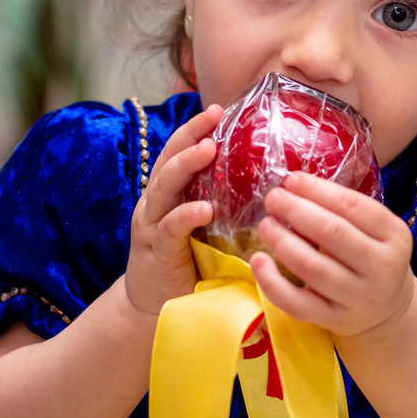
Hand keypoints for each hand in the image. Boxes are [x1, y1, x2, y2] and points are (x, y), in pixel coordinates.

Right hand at [124, 104, 222, 315]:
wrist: (150, 308)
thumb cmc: (186, 265)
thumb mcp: (202, 228)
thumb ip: (221, 206)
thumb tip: (266, 184)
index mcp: (167, 194)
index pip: (177, 152)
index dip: (195, 129)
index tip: (217, 109)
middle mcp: (155, 203)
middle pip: (169, 159)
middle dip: (190, 134)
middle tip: (213, 116)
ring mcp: (151, 225)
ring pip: (165, 186)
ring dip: (186, 165)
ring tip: (208, 148)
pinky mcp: (156, 251)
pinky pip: (169, 228)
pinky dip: (186, 215)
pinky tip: (204, 208)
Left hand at [251, 172, 414, 338]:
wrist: (387, 311)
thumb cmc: (372, 258)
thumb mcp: (375, 232)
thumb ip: (343, 212)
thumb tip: (293, 189)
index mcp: (394, 235)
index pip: (353, 206)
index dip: (317, 190)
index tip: (292, 180)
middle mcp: (381, 267)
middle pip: (333, 233)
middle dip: (296, 210)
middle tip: (273, 198)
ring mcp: (357, 296)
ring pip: (313, 267)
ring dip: (282, 241)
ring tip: (266, 225)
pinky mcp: (334, 319)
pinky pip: (297, 303)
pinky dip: (272, 282)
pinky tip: (258, 261)